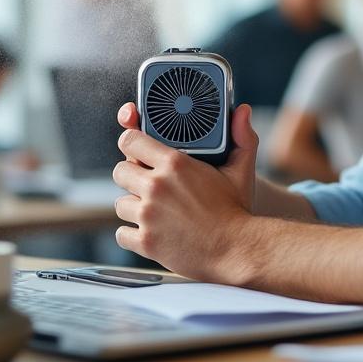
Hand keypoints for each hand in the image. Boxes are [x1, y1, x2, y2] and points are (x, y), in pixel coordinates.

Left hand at [112, 102, 260, 283]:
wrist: (237, 250)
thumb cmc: (236, 211)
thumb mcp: (239, 170)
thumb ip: (240, 137)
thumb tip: (242, 111)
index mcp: (174, 164)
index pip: (130, 140)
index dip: (131, 143)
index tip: (135, 150)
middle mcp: (156, 186)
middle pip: (120, 171)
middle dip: (131, 176)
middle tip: (147, 184)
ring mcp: (148, 215)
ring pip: (120, 204)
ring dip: (133, 207)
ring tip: (153, 211)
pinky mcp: (146, 241)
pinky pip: (122, 233)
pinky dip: (132, 235)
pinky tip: (150, 232)